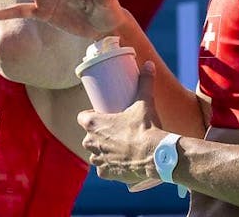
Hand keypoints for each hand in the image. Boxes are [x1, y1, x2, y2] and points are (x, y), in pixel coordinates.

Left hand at [80, 61, 167, 183]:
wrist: (156, 156)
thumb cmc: (146, 127)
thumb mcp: (145, 101)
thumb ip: (145, 82)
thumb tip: (149, 65)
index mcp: (93, 124)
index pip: (82, 117)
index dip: (90, 116)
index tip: (101, 115)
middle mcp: (90, 142)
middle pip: (88, 136)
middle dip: (97, 134)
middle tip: (113, 131)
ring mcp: (97, 159)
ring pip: (95, 154)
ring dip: (102, 151)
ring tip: (116, 147)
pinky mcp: (106, 174)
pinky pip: (103, 170)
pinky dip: (109, 168)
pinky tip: (116, 164)